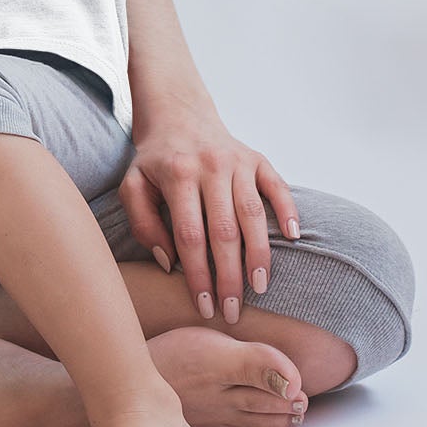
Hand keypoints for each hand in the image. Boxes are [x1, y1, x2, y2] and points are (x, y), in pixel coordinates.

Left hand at [119, 113, 299, 324]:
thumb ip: (143, 223)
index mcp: (178, 174)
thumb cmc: (154, 160)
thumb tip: (169, 262)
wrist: (177, 113)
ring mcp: (238, 160)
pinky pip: (278, 186)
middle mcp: (211, 166)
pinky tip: (294, 238)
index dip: (198, 275)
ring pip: (253, 214)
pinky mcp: (257, 158)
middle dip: (230, 277)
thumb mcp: (132, 186)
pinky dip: (288, 210)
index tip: (204, 308)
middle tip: (233, 312)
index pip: (190, 235)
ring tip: (260, 288)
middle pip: (224, 231)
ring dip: (259, 254)